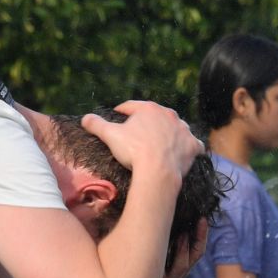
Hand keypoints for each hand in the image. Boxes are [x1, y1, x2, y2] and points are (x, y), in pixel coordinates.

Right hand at [81, 102, 203, 177]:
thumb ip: (97, 125)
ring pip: (176, 127)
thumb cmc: (133, 151)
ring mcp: (183, 129)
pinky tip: (186, 151)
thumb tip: (84, 118)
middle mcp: (169, 114)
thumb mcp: (111, 136)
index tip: (118, 114)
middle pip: (156, 115)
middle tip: (140, 131)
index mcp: (148, 109)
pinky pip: (193, 144)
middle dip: (148, 121)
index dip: (123, 111)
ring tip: (163, 141)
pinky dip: (189, 147)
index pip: (132, 106)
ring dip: (171, 132)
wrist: (158, 171)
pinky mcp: (192, 145)